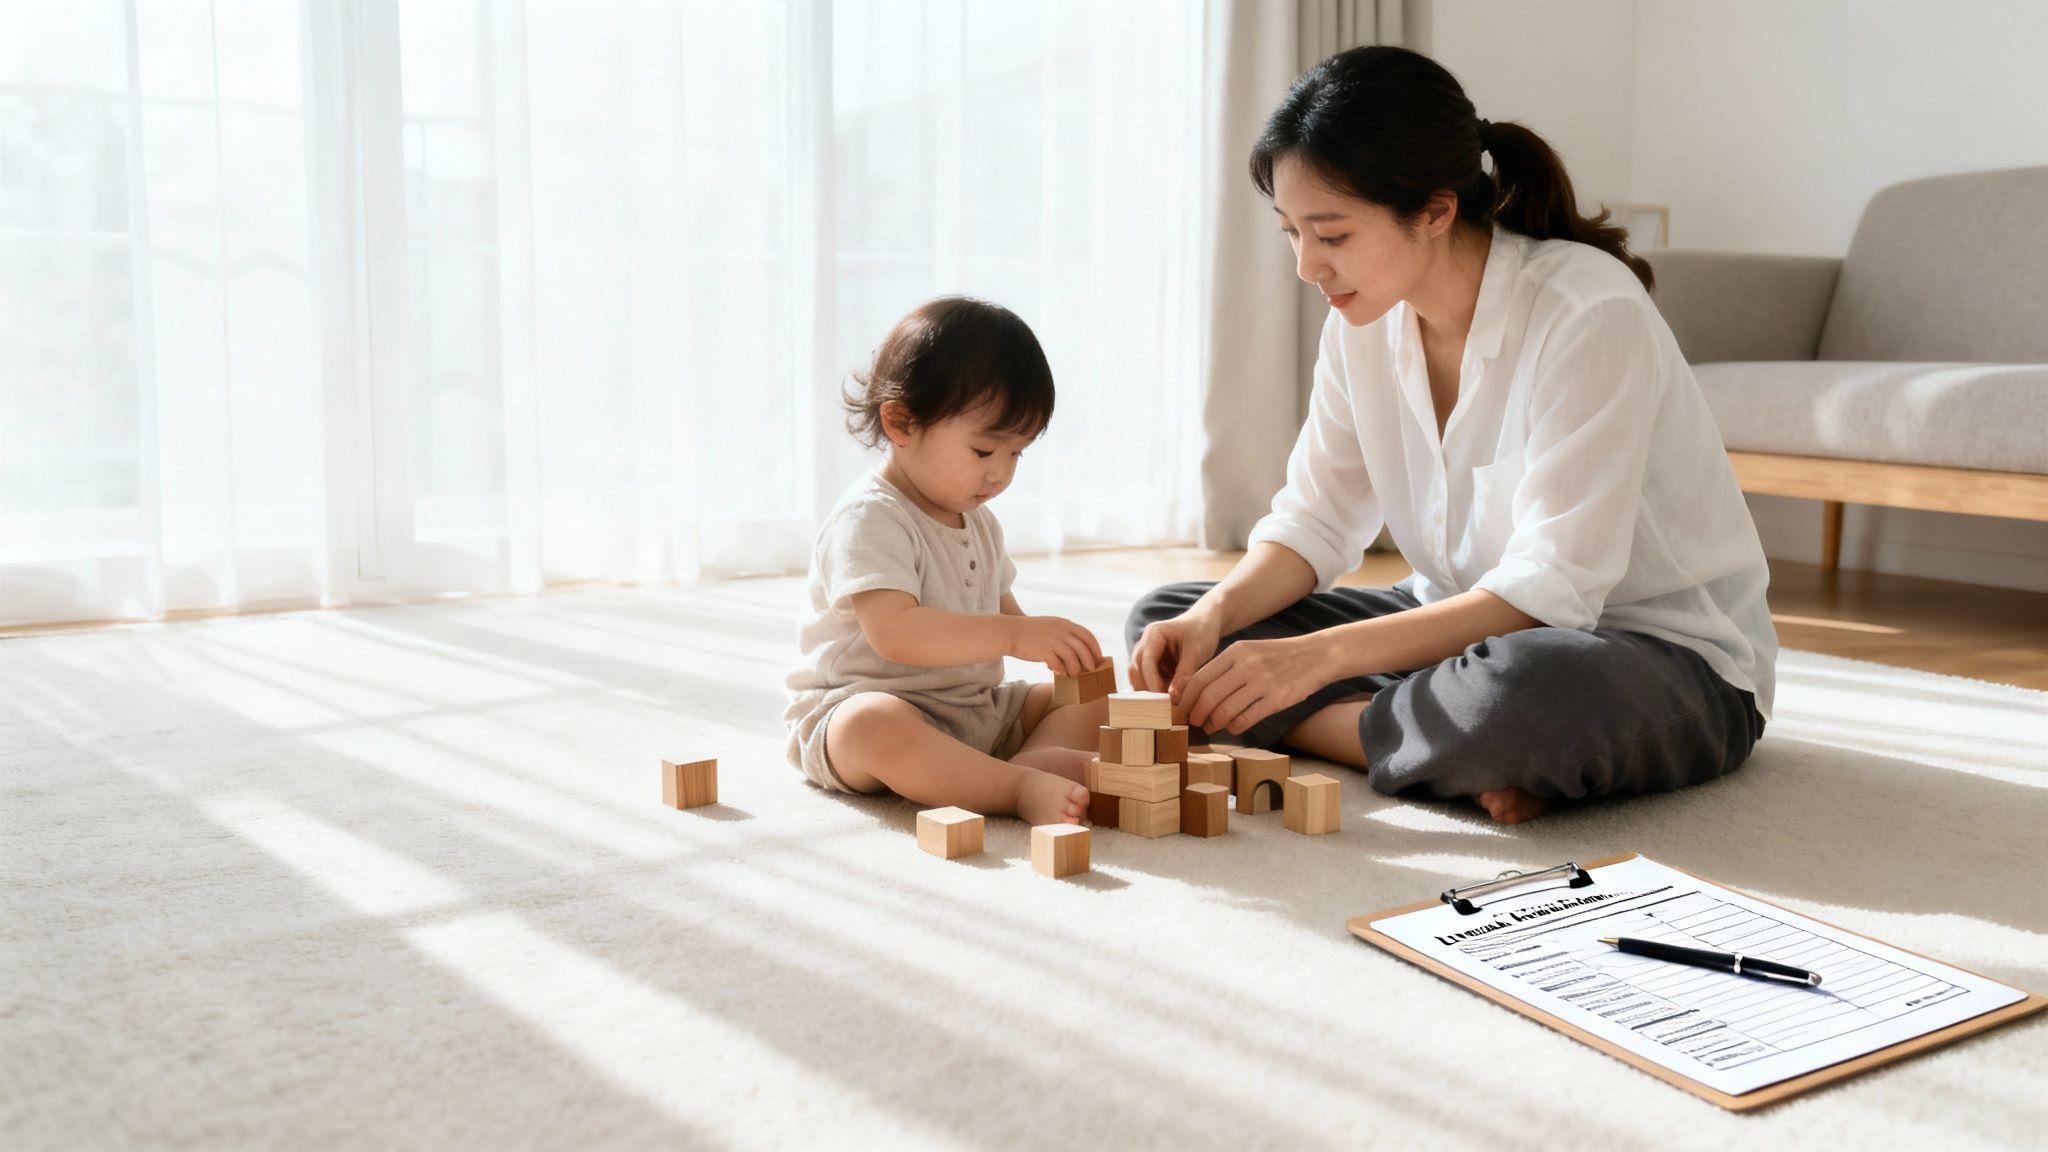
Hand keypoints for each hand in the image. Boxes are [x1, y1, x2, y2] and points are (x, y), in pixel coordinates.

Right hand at [1006, 615, 1103, 677]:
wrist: (1009, 632)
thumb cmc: (1030, 632)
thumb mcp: (1050, 626)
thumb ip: (1063, 635)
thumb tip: (1074, 651)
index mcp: (1064, 624)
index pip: (1087, 635)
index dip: (1095, 647)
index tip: (1098, 657)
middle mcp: (1061, 631)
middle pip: (1083, 648)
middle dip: (1089, 661)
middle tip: (1090, 670)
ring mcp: (1052, 641)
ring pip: (1073, 658)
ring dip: (1076, 668)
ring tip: (1073, 674)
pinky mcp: (1043, 651)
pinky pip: (1058, 664)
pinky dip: (1061, 670)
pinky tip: (1060, 673)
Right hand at [1129, 610, 1222, 698]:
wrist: (1207, 622)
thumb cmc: (1202, 631)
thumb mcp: (1196, 652)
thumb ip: (1184, 674)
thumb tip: (1173, 698)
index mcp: (1154, 634)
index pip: (1146, 660)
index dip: (1151, 681)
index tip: (1161, 698)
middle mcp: (1146, 643)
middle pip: (1136, 669)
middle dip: (1146, 687)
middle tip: (1161, 705)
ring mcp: (1148, 653)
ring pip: (1139, 676)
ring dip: (1149, 689)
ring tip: (1165, 703)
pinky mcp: (1154, 663)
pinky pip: (1149, 679)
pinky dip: (1156, 689)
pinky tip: (1168, 698)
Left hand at [1181, 635, 1327, 735]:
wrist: (1317, 655)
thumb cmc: (1279, 656)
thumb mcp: (1250, 651)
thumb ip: (1227, 667)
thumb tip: (1200, 691)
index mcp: (1236, 651)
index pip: (1199, 677)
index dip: (1187, 697)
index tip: (1182, 708)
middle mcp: (1246, 665)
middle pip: (1208, 695)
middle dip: (1195, 713)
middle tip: (1193, 722)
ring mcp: (1262, 682)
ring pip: (1225, 709)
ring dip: (1213, 723)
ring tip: (1210, 727)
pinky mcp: (1277, 698)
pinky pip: (1246, 718)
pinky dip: (1234, 727)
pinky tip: (1232, 728)